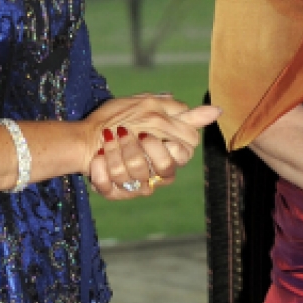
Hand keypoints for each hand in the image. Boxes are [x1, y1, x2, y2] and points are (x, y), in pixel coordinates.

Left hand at [89, 103, 220, 200]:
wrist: (85, 136)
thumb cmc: (122, 120)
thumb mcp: (154, 110)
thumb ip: (185, 115)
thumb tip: (217, 110)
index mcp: (166, 159)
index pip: (182, 156)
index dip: (168, 144)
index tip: (148, 130)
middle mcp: (153, 176)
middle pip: (164, 168)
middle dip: (144, 149)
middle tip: (127, 132)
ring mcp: (133, 186)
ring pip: (135, 175)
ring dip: (119, 152)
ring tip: (108, 138)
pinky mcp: (111, 192)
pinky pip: (109, 188)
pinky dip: (102, 170)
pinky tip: (97, 157)